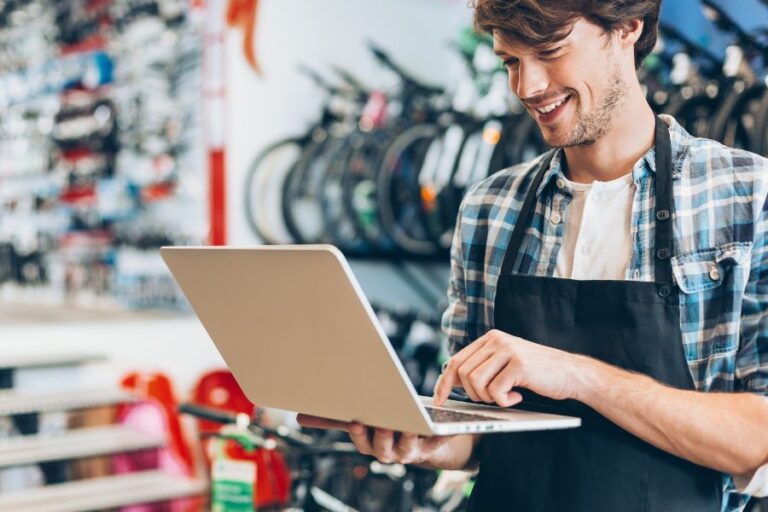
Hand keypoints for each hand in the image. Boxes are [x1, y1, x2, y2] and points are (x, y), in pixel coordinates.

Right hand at [297, 414, 455, 464]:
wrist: (423, 443)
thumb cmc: (388, 425)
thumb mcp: (363, 419)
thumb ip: (336, 419)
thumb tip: (298, 417)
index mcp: (369, 444)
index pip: (360, 440)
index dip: (358, 432)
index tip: (356, 421)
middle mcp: (386, 451)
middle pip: (382, 445)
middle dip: (381, 434)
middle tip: (383, 421)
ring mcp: (408, 452)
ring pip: (405, 447)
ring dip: (407, 436)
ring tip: (410, 423)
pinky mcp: (430, 448)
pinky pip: (435, 444)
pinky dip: (440, 435)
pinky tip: (441, 425)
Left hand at [433, 329, 582, 406]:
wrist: (571, 373)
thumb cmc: (536, 374)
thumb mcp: (505, 364)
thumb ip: (483, 366)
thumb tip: (451, 382)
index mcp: (489, 338)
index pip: (456, 360)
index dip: (444, 382)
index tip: (439, 400)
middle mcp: (496, 340)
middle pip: (463, 373)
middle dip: (472, 394)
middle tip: (492, 398)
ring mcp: (507, 350)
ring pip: (475, 382)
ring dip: (488, 398)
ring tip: (506, 396)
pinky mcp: (518, 364)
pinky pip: (495, 391)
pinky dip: (504, 401)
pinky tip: (517, 397)